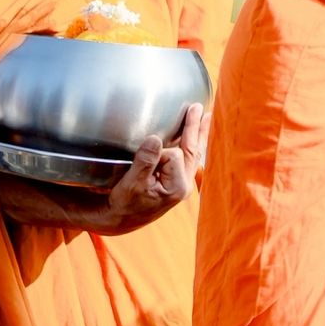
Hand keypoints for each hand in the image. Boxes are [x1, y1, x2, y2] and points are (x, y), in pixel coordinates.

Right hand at [0, 103, 208, 234]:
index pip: (174, 155)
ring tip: (204, 115)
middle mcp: (184, 184)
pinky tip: (196, 134)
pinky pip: (189, 158)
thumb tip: (154, 139)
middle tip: (196, 107)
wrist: (120, 218)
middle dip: (193, 128)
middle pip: (193, 150)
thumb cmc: (124, 203)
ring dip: (197, 133)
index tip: (142, 160)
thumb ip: (144, 162)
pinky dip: (192, 143)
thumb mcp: (131, 183)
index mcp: (177, 187)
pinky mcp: (177, 180)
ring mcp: (182, 182)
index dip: (157, 151)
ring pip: (194, 153)